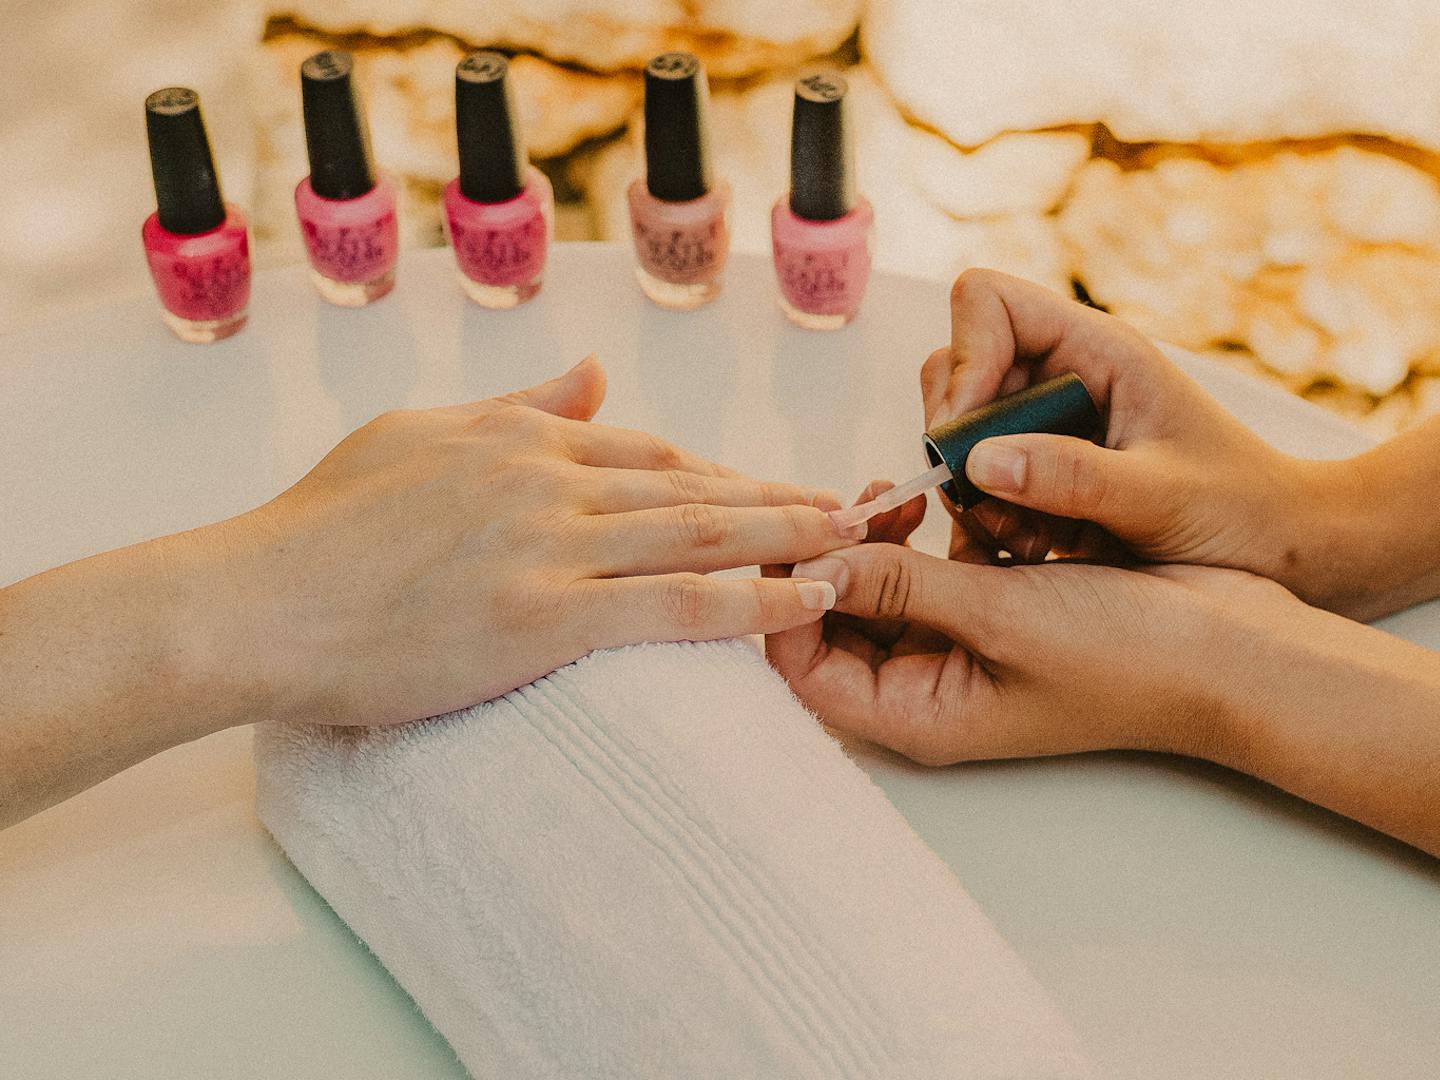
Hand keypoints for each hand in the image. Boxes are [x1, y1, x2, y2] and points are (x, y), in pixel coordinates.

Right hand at [182, 356, 857, 725]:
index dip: (720, 470)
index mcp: (518, 437)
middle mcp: (548, 479)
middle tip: (853, 507)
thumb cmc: (320, 526)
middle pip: (692, 484)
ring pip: (700, 533)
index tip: (771, 487)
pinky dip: (752, 601)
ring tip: (853, 542)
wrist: (251, 603)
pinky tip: (807, 602)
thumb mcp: (417, 434)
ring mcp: (550, 545)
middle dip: (780, 496)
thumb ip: (514, 404)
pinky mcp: (545, 617)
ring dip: (789, 536)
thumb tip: (589, 372)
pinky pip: (674, 605)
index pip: (646, 447)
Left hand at [768, 534, 1261, 765]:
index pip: (807, 672)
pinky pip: (927, 573)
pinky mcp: (989, 610)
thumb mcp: (1000, 615)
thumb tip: (811, 568)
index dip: (788, 609)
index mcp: (919, 714)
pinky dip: (918, 538)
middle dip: (831, 564)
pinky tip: (931, 498)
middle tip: (848, 505)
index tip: (799, 542)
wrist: (1229, 645)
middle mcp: (928, 688)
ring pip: (878, 594)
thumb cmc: (1125, 654)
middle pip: (835, 628)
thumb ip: (900, 588)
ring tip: (894, 495)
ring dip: (872, 544)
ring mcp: (959, 649)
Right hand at [920, 269, 1360, 612]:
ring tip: (1025, 544)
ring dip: (972, 496)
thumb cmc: (1240, 510)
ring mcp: (1045, 426)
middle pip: (952, 372)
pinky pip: (975, 486)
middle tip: (990, 506)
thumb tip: (977, 464)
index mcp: (1095, 350)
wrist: (1278, 554)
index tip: (971, 436)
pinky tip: (1031, 555)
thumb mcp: (1161, 496)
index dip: (964, 360)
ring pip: (957, 439)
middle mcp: (1060, 377)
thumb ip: (1071, 477)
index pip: (986, 303)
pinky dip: (985, 524)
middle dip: (956, 444)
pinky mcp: (1039, 474)